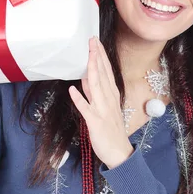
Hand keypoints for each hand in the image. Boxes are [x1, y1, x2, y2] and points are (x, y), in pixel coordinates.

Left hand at [69, 37, 133, 168]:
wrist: (119, 152)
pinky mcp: (95, 122)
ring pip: (96, 86)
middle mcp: (108, 99)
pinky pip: (86, 109)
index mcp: (112, 95)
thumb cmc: (112, 130)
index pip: (106, 71)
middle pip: (102, 74)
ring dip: (91, 70)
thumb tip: (85, 78)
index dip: (101, 56)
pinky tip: (73, 90)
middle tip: (92, 40)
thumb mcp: (106, 107)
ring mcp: (102, 110)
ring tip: (88, 55)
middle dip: (97, 56)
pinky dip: (80, 99)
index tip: (96, 42)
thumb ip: (95, 93)